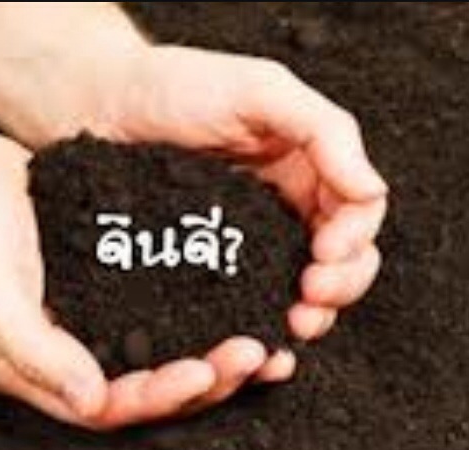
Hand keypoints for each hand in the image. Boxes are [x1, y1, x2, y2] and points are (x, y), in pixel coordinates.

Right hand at [0, 134, 227, 429]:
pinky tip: (241, 297)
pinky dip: (202, 312)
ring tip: (263, 339)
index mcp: (37, 372)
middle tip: (255, 354)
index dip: (160, 397)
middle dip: (205, 381)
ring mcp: (94, 319)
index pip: (109, 408)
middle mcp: (72, 356)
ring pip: (164, 354)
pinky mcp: (111, 282)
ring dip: (214, 354)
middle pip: (148, 389)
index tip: (205, 371)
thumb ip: (32, 349)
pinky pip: (164, 308)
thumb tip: (93, 401)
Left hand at [64, 45, 387, 407]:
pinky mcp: (211, 271)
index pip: (358, 213)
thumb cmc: (176, 84)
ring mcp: (250, 245)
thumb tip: (373, 190)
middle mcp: (287, 210)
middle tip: (311, 296)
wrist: (96, 105)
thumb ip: (325, 131)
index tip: (326, 254)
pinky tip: (264, 345)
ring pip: (304, 292)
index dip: (354, 240)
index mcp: (309, 168)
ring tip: (292, 325)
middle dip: (339, 286)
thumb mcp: (261, 90)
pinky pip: (250, 306)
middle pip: (343, 262)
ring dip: (313, 315)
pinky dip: (266, 330)